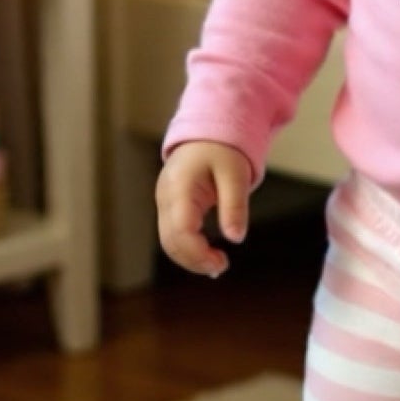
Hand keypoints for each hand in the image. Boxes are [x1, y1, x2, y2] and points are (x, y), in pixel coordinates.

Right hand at [155, 140, 252, 277]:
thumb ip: (235, 205)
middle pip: (170, 241)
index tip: (222, 262)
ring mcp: (163, 202)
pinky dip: (186, 248)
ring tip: (216, 265)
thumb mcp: (236, 174)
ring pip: (168, 241)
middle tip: (221, 267)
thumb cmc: (223, 151)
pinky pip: (172, 234)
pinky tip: (206, 254)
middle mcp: (165, 197)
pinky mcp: (168, 207)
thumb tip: (236, 238)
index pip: (181, 230)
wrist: (207, 133)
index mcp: (180, 187)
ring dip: (189, 258)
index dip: (198, 253)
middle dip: (194, 260)